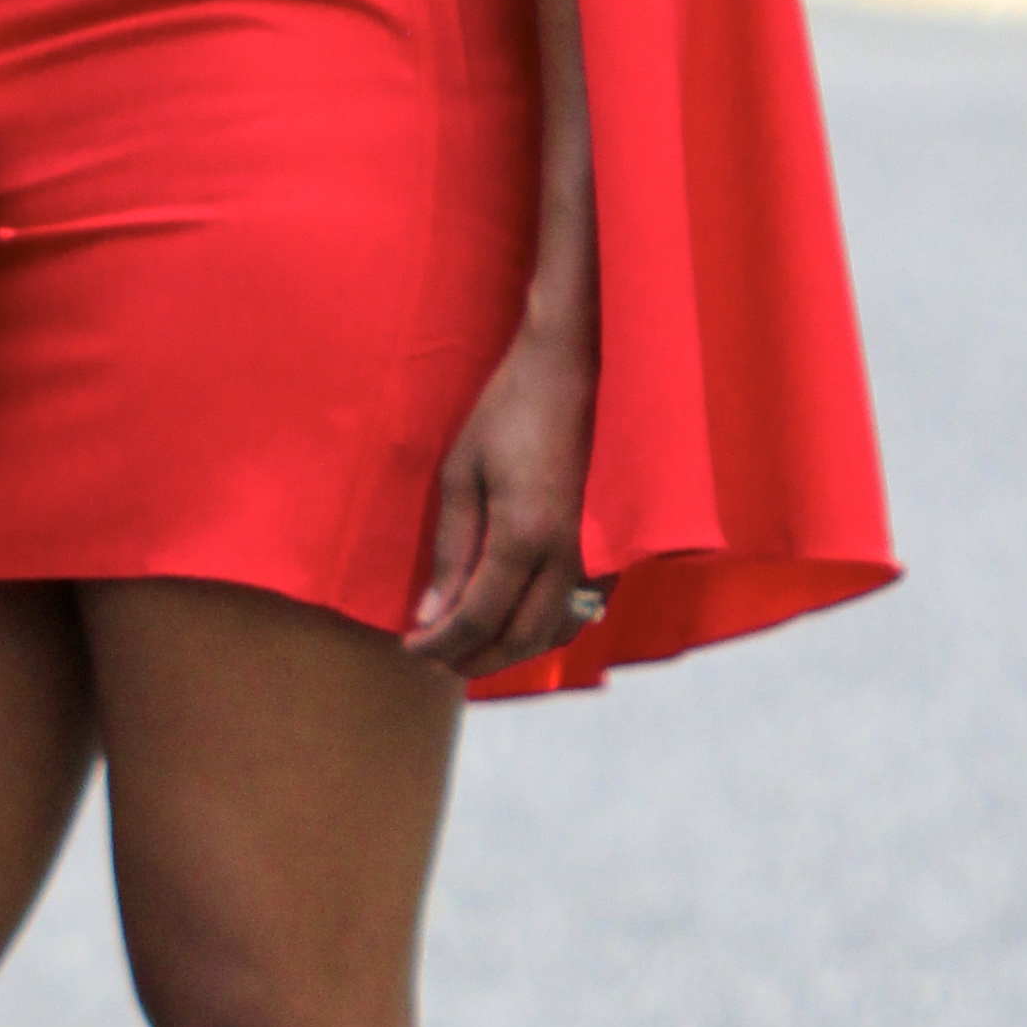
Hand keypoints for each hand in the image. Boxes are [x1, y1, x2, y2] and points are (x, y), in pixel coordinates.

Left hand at [404, 315, 597, 675]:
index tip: (410, 645)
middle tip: (435, 655)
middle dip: (473, 658)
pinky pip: (582, 611)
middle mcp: (571, 556)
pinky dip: (545, 629)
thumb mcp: (461, 472)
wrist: (577, 369)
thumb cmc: (510, 411)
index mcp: (526, 535)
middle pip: (521, 639)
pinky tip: (514, 621)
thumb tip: (432, 613)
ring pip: (556, 633)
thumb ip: (450, 549)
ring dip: (510, 651)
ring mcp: (600, 555)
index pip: (478, 618)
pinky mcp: (616, 548)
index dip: (440, 641)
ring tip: (468, 644)